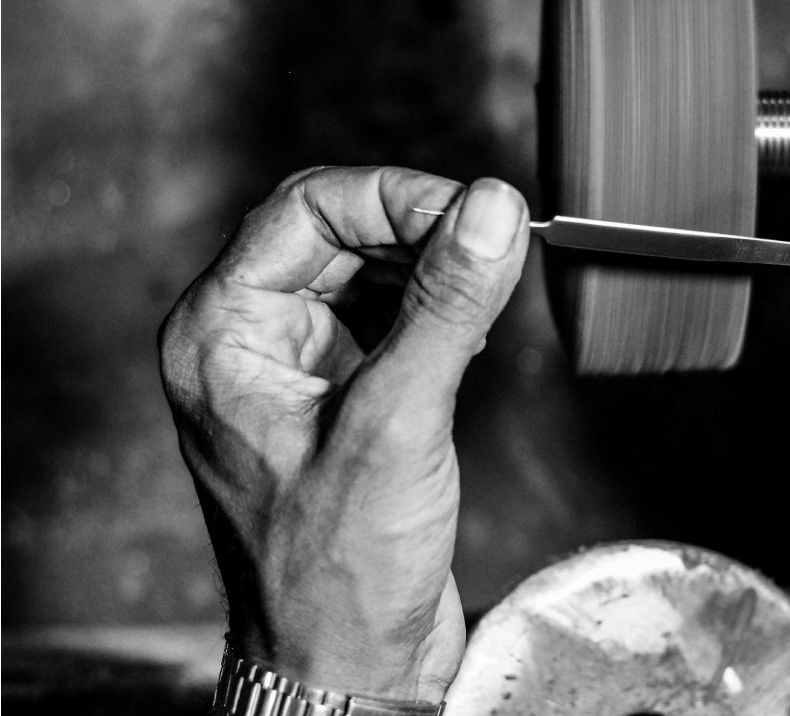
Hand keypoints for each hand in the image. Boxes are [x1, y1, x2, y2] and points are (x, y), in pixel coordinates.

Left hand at [159, 167, 528, 702]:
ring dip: (431, 266)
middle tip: (490, 243)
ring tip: (484, 290)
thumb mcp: (397, 423)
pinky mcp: (342, 395)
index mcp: (222, 333)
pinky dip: (436, 309)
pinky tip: (469, 334)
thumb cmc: (335, 571)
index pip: (307, 209)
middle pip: (337, 229)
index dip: (396, 197)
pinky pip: (390, 315)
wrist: (345, 666)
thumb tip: (492, 209)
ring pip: (368, 268)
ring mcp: (297, 367)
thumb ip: (446, 307)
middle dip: (418, 228)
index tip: (473, 212)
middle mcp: (250, 340)